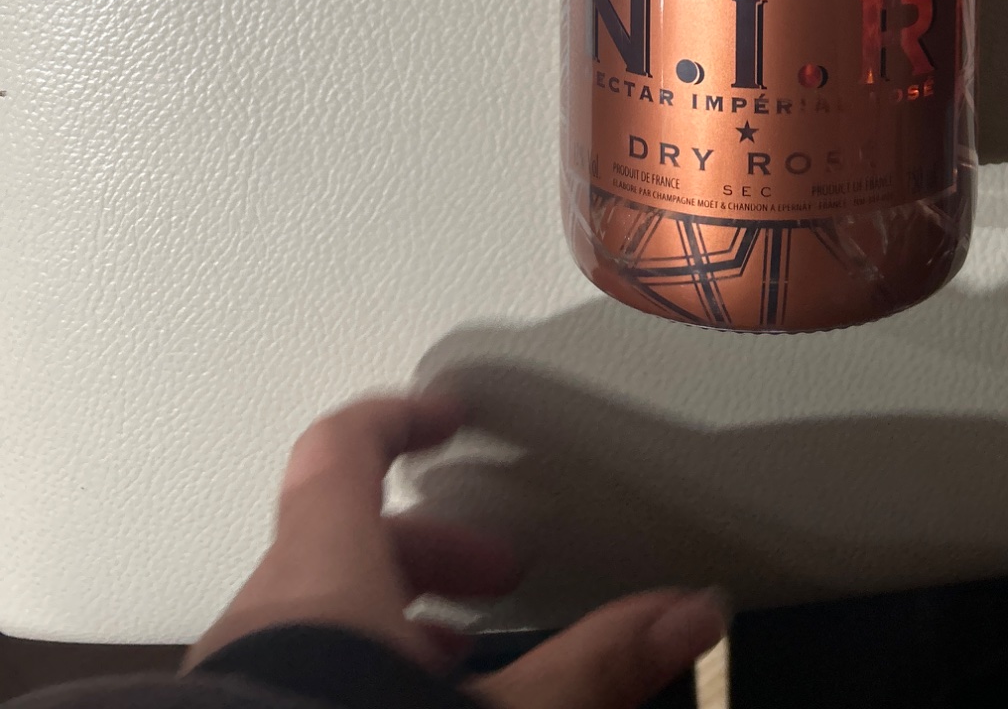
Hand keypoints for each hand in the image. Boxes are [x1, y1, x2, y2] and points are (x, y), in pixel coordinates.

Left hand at [182, 389, 727, 708]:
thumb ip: (591, 662)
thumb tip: (684, 615)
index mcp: (324, 574)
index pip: (344, 447)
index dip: (401, 420)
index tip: (447, 414)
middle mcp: (266, 613)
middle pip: (338, 535)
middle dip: (428, 549)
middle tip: (490, 575)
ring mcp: (237, 680)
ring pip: (314, 614)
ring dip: (388, 620)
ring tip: (456, 665)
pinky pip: (289, 673)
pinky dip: (348, 671)